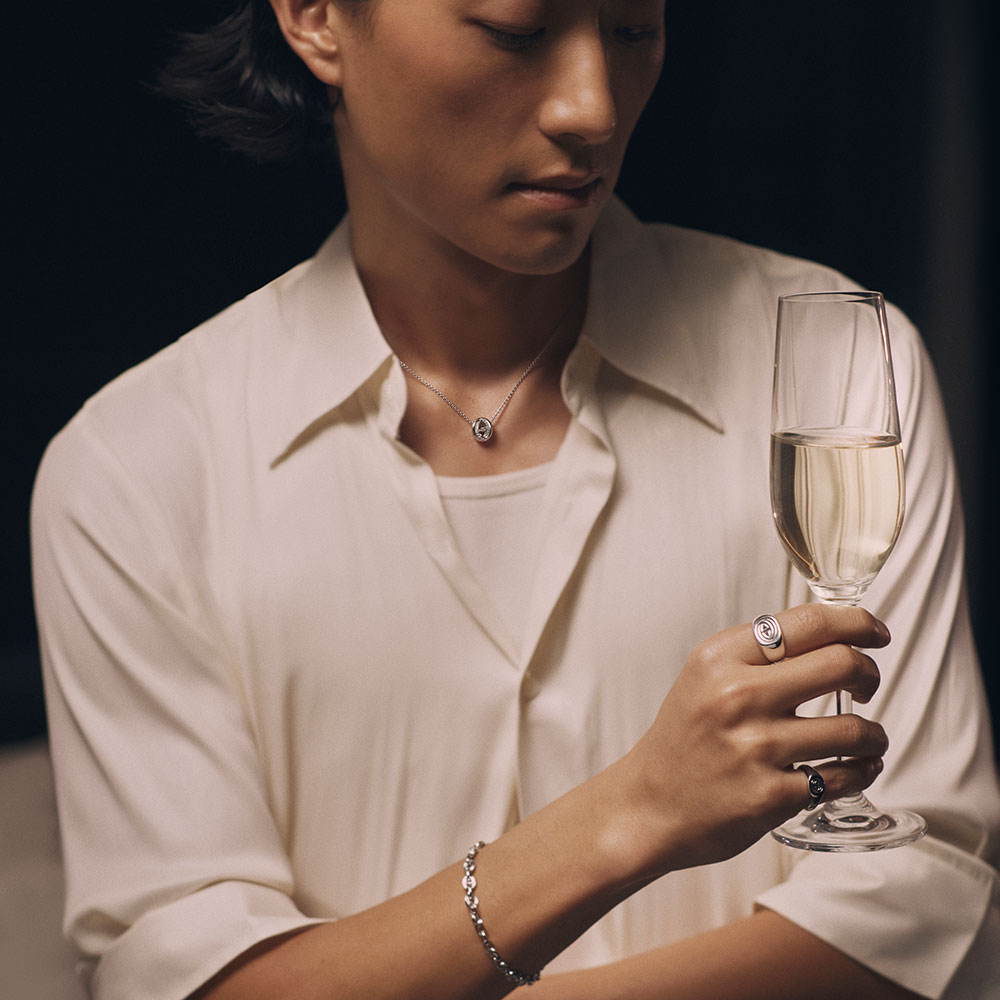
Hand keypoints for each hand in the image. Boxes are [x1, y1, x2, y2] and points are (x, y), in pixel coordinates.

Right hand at [618, 604, 889, 873]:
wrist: (648, 805)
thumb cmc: (683, 739)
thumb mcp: (704, 676)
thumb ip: (757, 653)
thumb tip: (829, 634)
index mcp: (720, 657)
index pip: (809, 622)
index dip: (857, 622)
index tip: (874, 633)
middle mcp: (737, 695)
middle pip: (842, 663)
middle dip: (869, 673)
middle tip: (866, 685)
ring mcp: (755, 747)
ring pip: (854, 728)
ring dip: (874, 734)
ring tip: (867, 738)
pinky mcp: (771, 796)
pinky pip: (844, 777)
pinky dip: (862, 771)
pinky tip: (858, 768)